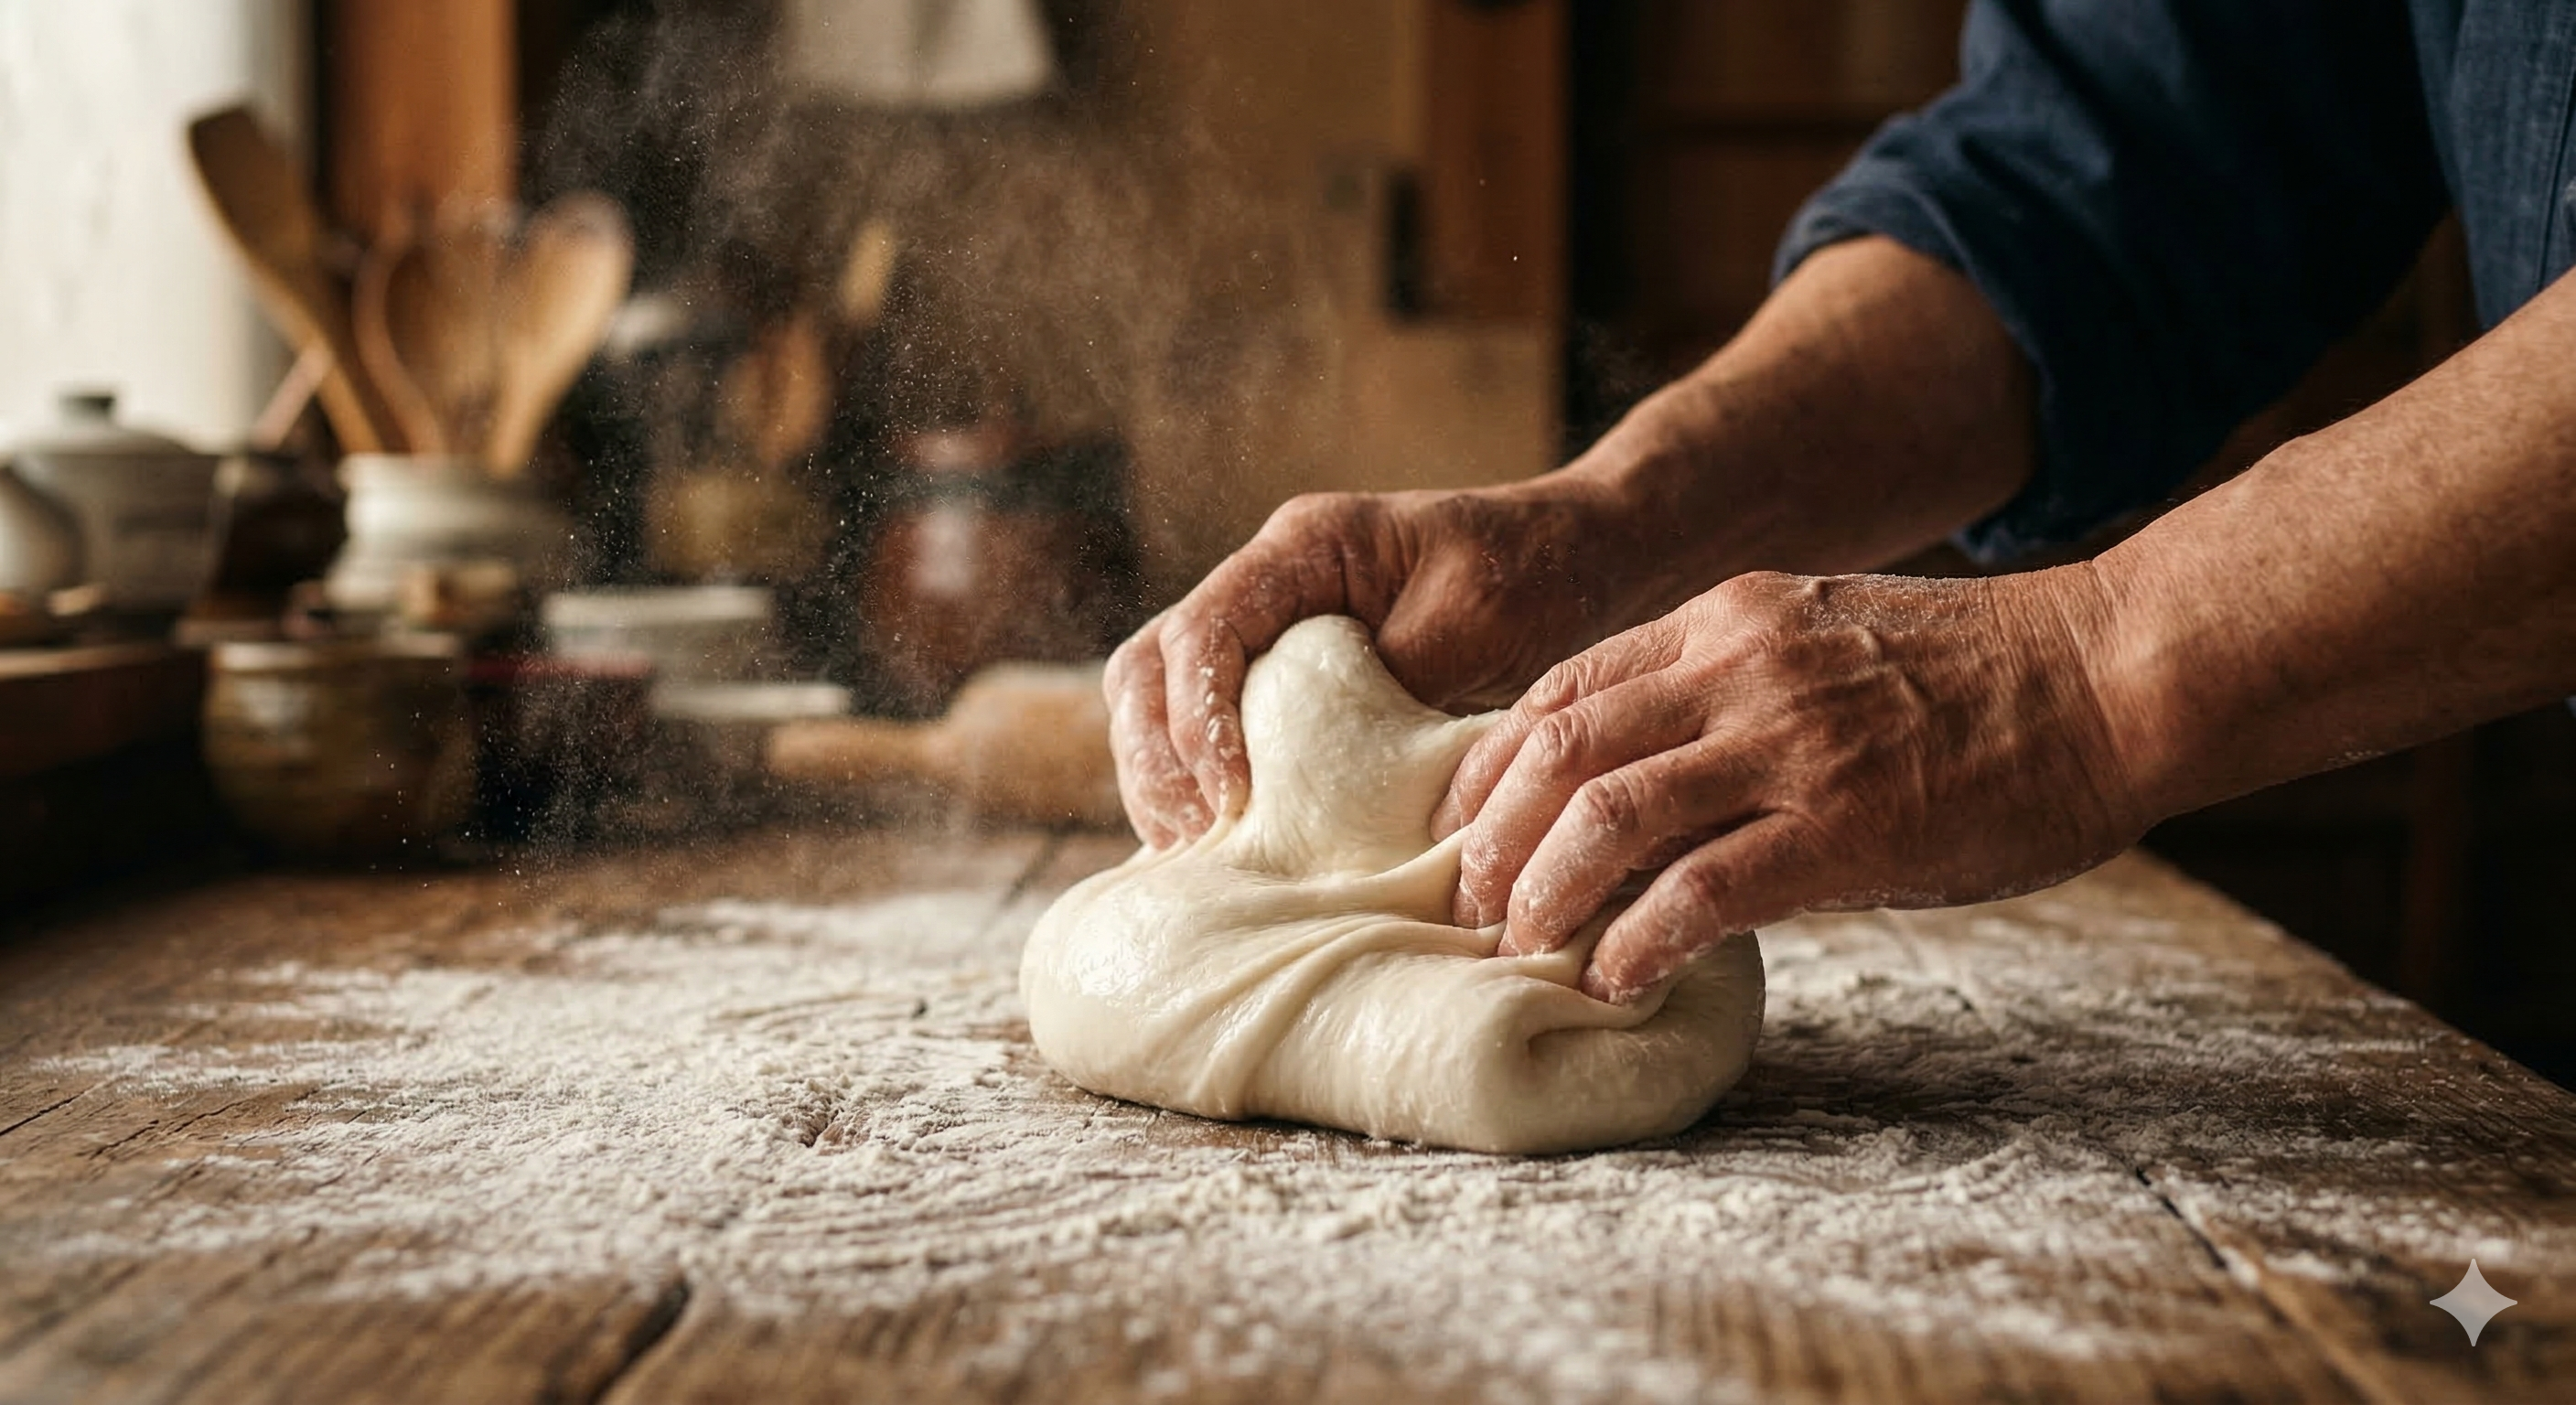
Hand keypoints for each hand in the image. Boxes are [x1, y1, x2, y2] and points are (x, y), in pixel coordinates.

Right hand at [1106, 482, 1644, 846]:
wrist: (1577, 558)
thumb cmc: (1533, 572)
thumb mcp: (1478, 614)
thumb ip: (1400, 673)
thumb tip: (1332, 764)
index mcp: (1300, 548)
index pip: (1202, 631)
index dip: (1196, 719)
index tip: (1232, 796)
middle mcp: (1264, 589)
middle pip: (1148, 668)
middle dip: (1155, 760)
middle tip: (1193, 843)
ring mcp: (1266, 638)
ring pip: (1159, 706)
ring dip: (1164, 785)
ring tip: (1195, 860)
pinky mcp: (1284, 691)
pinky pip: (1210, 739)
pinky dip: (1202, 795)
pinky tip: (1223, 854)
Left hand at [1435, 568, 2145, 1001]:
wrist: (2109, 674)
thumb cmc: (1977, 678)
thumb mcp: (1825, 643)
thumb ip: (1734, 693)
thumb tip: (1653, 783)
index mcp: (1727, 621)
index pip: (1562, 689)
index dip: (1492, 766)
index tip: (1465, 826)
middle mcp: (1738, 670)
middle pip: (1558, 750)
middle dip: (1494, 837)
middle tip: (1472, 904)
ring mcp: (1789, 746)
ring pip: (1606, 815)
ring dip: (1544, 893)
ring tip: (1524, 948)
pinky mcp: (1844, 826)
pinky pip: (1701, 890)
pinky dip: (1638, 939)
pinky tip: (1616, 976)